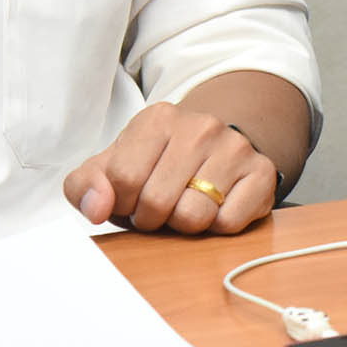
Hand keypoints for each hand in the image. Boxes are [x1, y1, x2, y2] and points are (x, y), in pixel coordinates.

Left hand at [63, 103, 276, 235]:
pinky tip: (215, 207)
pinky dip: (217, 227)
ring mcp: (235, 147)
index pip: (123, 178)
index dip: (122, 203)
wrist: (214, 150)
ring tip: (185, 205)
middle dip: (152, 218)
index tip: (132, 198)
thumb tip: (96, 209)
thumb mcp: (112, 168)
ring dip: (184, 225)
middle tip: (160, 207)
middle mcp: (200, 126)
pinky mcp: (262, 172)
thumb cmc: (157, 165)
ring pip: (194, 216)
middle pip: (157, 202)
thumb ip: (84, 186)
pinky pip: (229, 224)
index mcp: (158, 119)